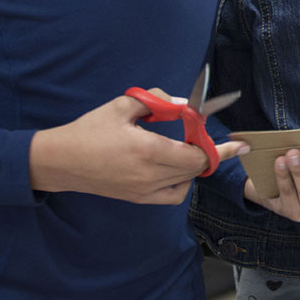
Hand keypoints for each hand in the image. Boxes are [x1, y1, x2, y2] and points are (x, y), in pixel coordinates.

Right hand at [29, 91, 245, 204]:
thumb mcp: (122, 106)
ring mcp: (144, 191)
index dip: (217, 147)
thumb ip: (157, 101)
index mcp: (148, 150)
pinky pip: (172, 196)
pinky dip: (181, 183)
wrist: (62, 162)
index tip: (238, 144)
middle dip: (208, 152)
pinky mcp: (138, 199)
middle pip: (195, 168)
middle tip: (209, 137)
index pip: (196, 154)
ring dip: (194, 165)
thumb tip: (184, 104)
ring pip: (186, 182)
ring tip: (188, 148)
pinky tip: (175, 168)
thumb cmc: (90, 131)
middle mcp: (149, 175)